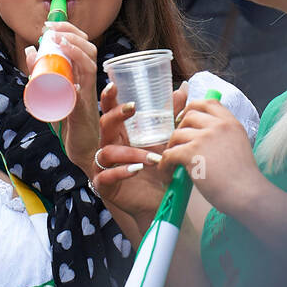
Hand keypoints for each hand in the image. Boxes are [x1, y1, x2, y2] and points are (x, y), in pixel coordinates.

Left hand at [24, 20, 99, 174]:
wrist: (80, 150)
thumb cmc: (68, 122)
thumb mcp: (50, 94)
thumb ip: (40, 74)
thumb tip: (30, 50)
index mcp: (82, 77)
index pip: (82, 46)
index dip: (69, 31)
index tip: (50, 25)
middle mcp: (88, 81)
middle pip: (88, 48)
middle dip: (71, 33)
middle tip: (51, 28)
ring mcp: (88, 92)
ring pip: (90, 60)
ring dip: (75, 45)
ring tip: (58, 38)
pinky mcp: (86, 104)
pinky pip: (88, 81)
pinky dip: (79, 65)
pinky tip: (68, 56)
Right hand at [90, 83, 187, 233]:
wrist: (158, 200)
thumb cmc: (157, 169)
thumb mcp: (165, 139)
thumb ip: (171, 114)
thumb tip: (182, 88)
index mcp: (120, 134)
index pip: (109, 112)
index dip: (108, 98)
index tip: (114, 86)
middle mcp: (109, 146)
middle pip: (104, 125)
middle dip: (115, 115)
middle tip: (132, 109)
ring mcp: (103, 166)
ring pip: (107, 152)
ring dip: (130, 152)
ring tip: (151, 158)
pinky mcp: (104, 185)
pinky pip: (106, 175)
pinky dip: (120, 171)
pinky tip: (135, 171)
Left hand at [159, 97, 265, 216]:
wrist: (246, 193)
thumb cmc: (243, 178)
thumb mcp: (239, 146)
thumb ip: (223, 137)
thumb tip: (203, 137)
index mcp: (231, 123)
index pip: (209, 103)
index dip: (193, 106)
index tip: (185, 116)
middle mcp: (218, 126)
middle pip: (189, 116)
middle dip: (179, 128)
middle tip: (176, 143)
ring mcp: (205, 137)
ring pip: (177, 135)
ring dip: (170, 148)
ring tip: (171, 162)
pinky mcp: (192, 152)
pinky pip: (170, 153)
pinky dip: (164, 164)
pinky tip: (167, 173)